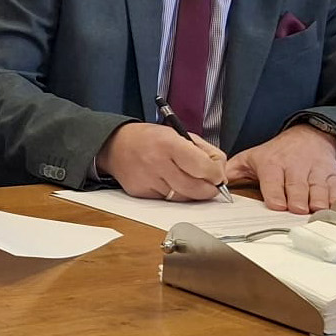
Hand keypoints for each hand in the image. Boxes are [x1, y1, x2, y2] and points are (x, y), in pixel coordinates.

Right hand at [96, 123, 224, 201]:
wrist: (115, 145)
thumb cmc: (151, 138)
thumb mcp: (180, 134)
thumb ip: (205, 152)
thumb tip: (220, 173)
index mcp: (169, 144)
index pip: (203, 168)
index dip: (216, 174)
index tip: (217, 175)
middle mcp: (157, 163)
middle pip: (195, 189)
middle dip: (209, 189)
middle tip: (210, 184)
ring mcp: (148, 180)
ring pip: (183, 198)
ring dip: (192, 194)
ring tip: (190, 182)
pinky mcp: (140, 193)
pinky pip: (167, 201)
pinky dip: (174, 195)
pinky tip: (170, 183)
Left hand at [225, 124, 335, 213]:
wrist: (309, 137)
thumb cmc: (277, 153)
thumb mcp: (251, 157)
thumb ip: (232, 172)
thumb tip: (216, 184)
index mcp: (273, 164)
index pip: (274, 181)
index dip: (276, 195)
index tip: (278, 205)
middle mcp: (295, 167)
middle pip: (298, 188)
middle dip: (298, 201)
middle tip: (297, 211)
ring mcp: (316, 172)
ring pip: (318, 191)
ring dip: (317, 203)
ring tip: (314, 212)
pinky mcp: (333, 176)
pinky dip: (335, 201)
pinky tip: (330, 209)